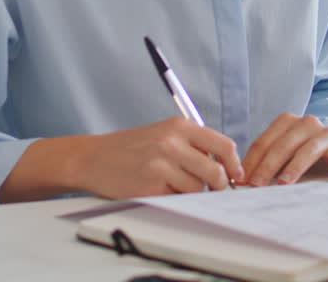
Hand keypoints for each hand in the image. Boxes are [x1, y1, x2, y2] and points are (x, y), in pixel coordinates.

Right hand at [76, 117, 243, 198]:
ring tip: (173, 186)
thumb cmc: (131, 148)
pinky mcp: (150, 187)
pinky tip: (158, 190)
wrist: (93, 158)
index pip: (223, 146)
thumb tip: (227, 168)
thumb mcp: (164, 134)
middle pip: (215, 173)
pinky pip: (178, 200)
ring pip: (198, 190)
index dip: (233, 165)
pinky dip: (173, 200)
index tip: (234, 176)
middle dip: (217, 186)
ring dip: (191, 194)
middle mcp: (171, 142)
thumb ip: (193, 145)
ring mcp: (161, 165)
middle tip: (210, 190)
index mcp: (179, 126)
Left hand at [241, 114, 327, 185]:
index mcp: (287, 122)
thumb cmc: (305, 157)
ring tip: (285, 184)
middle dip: (267, 167)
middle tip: (257, 186)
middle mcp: (306, 123)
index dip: (251, 162)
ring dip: (295, 167)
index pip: (264, 143)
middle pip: (282, 146)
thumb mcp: (284, 156)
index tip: (242, 181)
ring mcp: (327, 133)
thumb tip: (240, 181)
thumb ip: (265, 163)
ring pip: (308, 149)